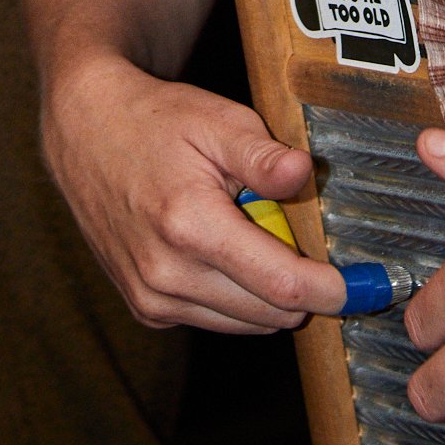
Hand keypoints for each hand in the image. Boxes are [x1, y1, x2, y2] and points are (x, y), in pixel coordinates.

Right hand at [40, 50, 347, 333]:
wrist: (86, 132)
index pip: (281, 286)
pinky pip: (214, 319)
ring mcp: (151, 297)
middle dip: (300, 286)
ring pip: (245, 324)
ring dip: (266, 293)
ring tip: (252, 235)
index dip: (330, 290)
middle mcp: (166, 274)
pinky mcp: (145, 309)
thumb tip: (307, 174)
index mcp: (189, 226)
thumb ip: (264, 157)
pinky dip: (234, 296)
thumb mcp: (217, 121)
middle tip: (301, 240)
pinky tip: (223, 250)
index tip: (359, 286)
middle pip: (269, 314)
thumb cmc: (155, 121)